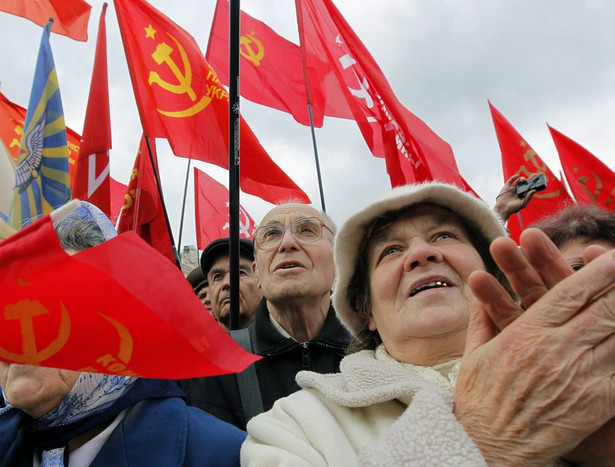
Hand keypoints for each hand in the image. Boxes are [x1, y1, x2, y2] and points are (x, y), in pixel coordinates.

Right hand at [456, 240, 614, 464]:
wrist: (489, 447)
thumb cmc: (480, 401)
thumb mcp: (475, 353)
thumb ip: (482, 317)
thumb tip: (479, 291)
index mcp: (527, 333)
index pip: (569, 293)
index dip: (596, 272)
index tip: (612, 257)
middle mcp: (557, 349)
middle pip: (603, 308)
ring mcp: (579, 375)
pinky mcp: (595, 402)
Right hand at [493, 174, 536, 221]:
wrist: (502, 209)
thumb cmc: (513, 209)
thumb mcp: (523, 204)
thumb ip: (528, 197)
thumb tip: (534, 190)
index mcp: (522, 196)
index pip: (529, 189)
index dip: (533, 185)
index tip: (538, 181)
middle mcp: (518, 192)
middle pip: (525, 184)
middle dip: (529, 180)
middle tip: (534, 175)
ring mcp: (512, 189)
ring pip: (518, 182)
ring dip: (522, 179)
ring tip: (524, 179)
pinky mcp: (506, 187)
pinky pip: (510, 181)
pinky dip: (514, 177)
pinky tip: (517, 176)